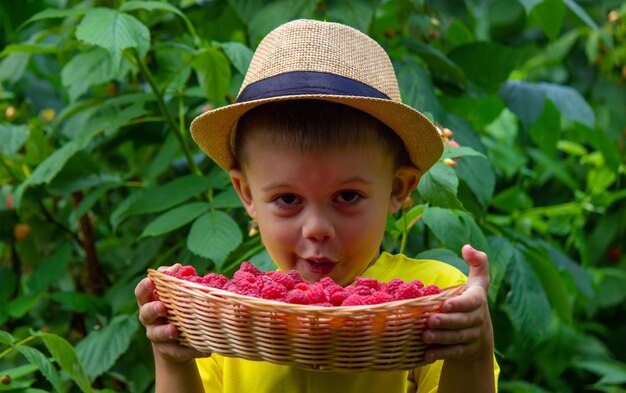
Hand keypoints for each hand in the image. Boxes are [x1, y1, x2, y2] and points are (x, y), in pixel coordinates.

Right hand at [135, 264, 209, 362]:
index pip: (141, 293)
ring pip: (156, 334)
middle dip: (152, 309)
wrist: (176, 342)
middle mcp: (150, 320)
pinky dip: (190, 351)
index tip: (150, 281)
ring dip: (165, 331)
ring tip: (175, 330)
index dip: (144, 287)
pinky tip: (205, 350)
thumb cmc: (175, 309)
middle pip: (145, 314)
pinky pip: (178, 352)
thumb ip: (173, 280)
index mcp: (149, 302)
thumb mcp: (173, 295)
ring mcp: (157, 336)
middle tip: (162, 307)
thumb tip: (178, 266)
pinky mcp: (169, 351)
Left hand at [423, 244, 493, 362]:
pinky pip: (454, 353)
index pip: (473, 301)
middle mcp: (478, 318)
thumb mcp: (477, 282)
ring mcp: (473, 336)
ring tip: (425, 335)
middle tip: (430, 320)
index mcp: (478, 300)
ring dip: (442, 338)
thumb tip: (467, 246)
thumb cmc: (471, 301)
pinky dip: (441, 353)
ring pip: (458, 338)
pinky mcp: (466, 351)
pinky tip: (427, 353)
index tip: (445, 304)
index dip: (460, 304)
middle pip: (463, 321)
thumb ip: (477, 263)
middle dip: (447, 322)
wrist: (479, 334)